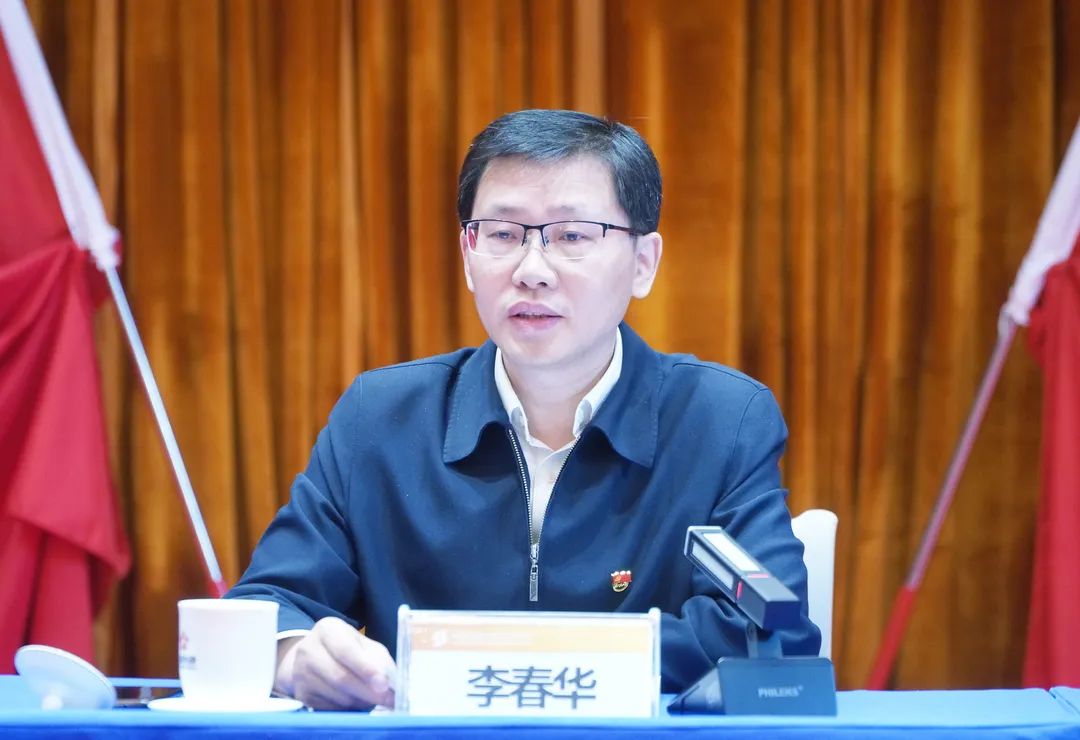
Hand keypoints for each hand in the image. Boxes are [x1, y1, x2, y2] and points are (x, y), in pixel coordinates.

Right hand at [274, 616, 395, 709]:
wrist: (310, 658)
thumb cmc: (344, 648)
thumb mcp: (362, 644)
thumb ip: (378, 659)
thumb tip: (391, 682)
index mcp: (328, 629)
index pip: (346, 651)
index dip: (366, 669)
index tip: (383, 684)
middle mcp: (309, 649)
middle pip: (340, 677)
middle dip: (368, 691)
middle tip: (388, 700)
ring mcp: (301, 673)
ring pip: (337, 696)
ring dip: (360, 701)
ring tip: (373, 698)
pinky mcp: (301, 694)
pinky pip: (329, 708)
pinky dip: (348, 709)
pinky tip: (356, 702)